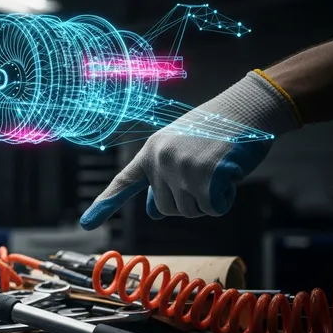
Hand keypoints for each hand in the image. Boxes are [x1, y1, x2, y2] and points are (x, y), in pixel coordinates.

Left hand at [80, 71, 301, 229]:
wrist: (247, 109)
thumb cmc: (217, 131)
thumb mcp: (182, 150)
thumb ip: (165, 178)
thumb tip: (153, 212)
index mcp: (151, 152)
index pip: (124, 181)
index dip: (105, 204)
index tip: (85, 223)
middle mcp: (160, 160)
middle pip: (166, 209)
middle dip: (188, 201)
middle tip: (206, 173)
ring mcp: (181, 168)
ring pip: (190, 213)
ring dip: (208, 200)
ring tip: (217, 169)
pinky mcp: (205, 177)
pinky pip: (213, 209)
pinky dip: (225, 199)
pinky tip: (230, 174)